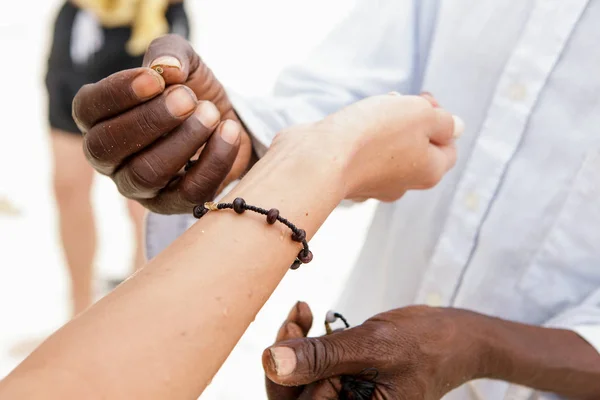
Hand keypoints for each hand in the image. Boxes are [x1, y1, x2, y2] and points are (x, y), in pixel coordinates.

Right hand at [73, 34, 252, 213]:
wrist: (227, 122)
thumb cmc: (192, 91)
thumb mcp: (182, 62)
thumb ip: (170, 53)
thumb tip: (167, 68)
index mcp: (99, 118)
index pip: (88, 110)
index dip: (118, 93)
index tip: (155, 78)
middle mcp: (110, 157)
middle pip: (108, 147)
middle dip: (150, 120)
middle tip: (188, 98)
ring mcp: (138, 186)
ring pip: (146, 173)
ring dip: (183, 141)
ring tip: (212, 114)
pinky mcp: (173, 204)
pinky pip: (189, 192)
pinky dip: (215, 160)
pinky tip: (229, 131)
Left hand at [264, 304, 486, 399]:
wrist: (454, 336)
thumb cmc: (423, 343)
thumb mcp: (370, 345)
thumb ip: (321, 357)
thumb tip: (272, 362)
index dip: (285, 376)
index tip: (293, 331)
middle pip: (294, 397)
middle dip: (288, 356)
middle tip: (295, 320)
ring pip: (301, 381)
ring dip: (295, 346)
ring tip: (302, 314)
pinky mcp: (344, 384)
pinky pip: (314, 370)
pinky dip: (307, 344)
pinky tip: (308, 317)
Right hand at [269, 93, 463, 201]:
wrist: (318, 158)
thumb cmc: (373, 134)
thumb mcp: (421, 115)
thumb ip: (443, 121)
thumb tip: (456, 128)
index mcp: (429, 172)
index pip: (449, 148)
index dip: (441, 120)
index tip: (423, 100)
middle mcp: (403, 183)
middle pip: (418, 148)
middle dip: (411, 120)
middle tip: (398, 100)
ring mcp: (373, 183)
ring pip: (388, 150)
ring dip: (385, 125)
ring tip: (372, 107)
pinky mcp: (346, 177)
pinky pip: (361, 155)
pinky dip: (360, 137)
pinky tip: (350, 125)